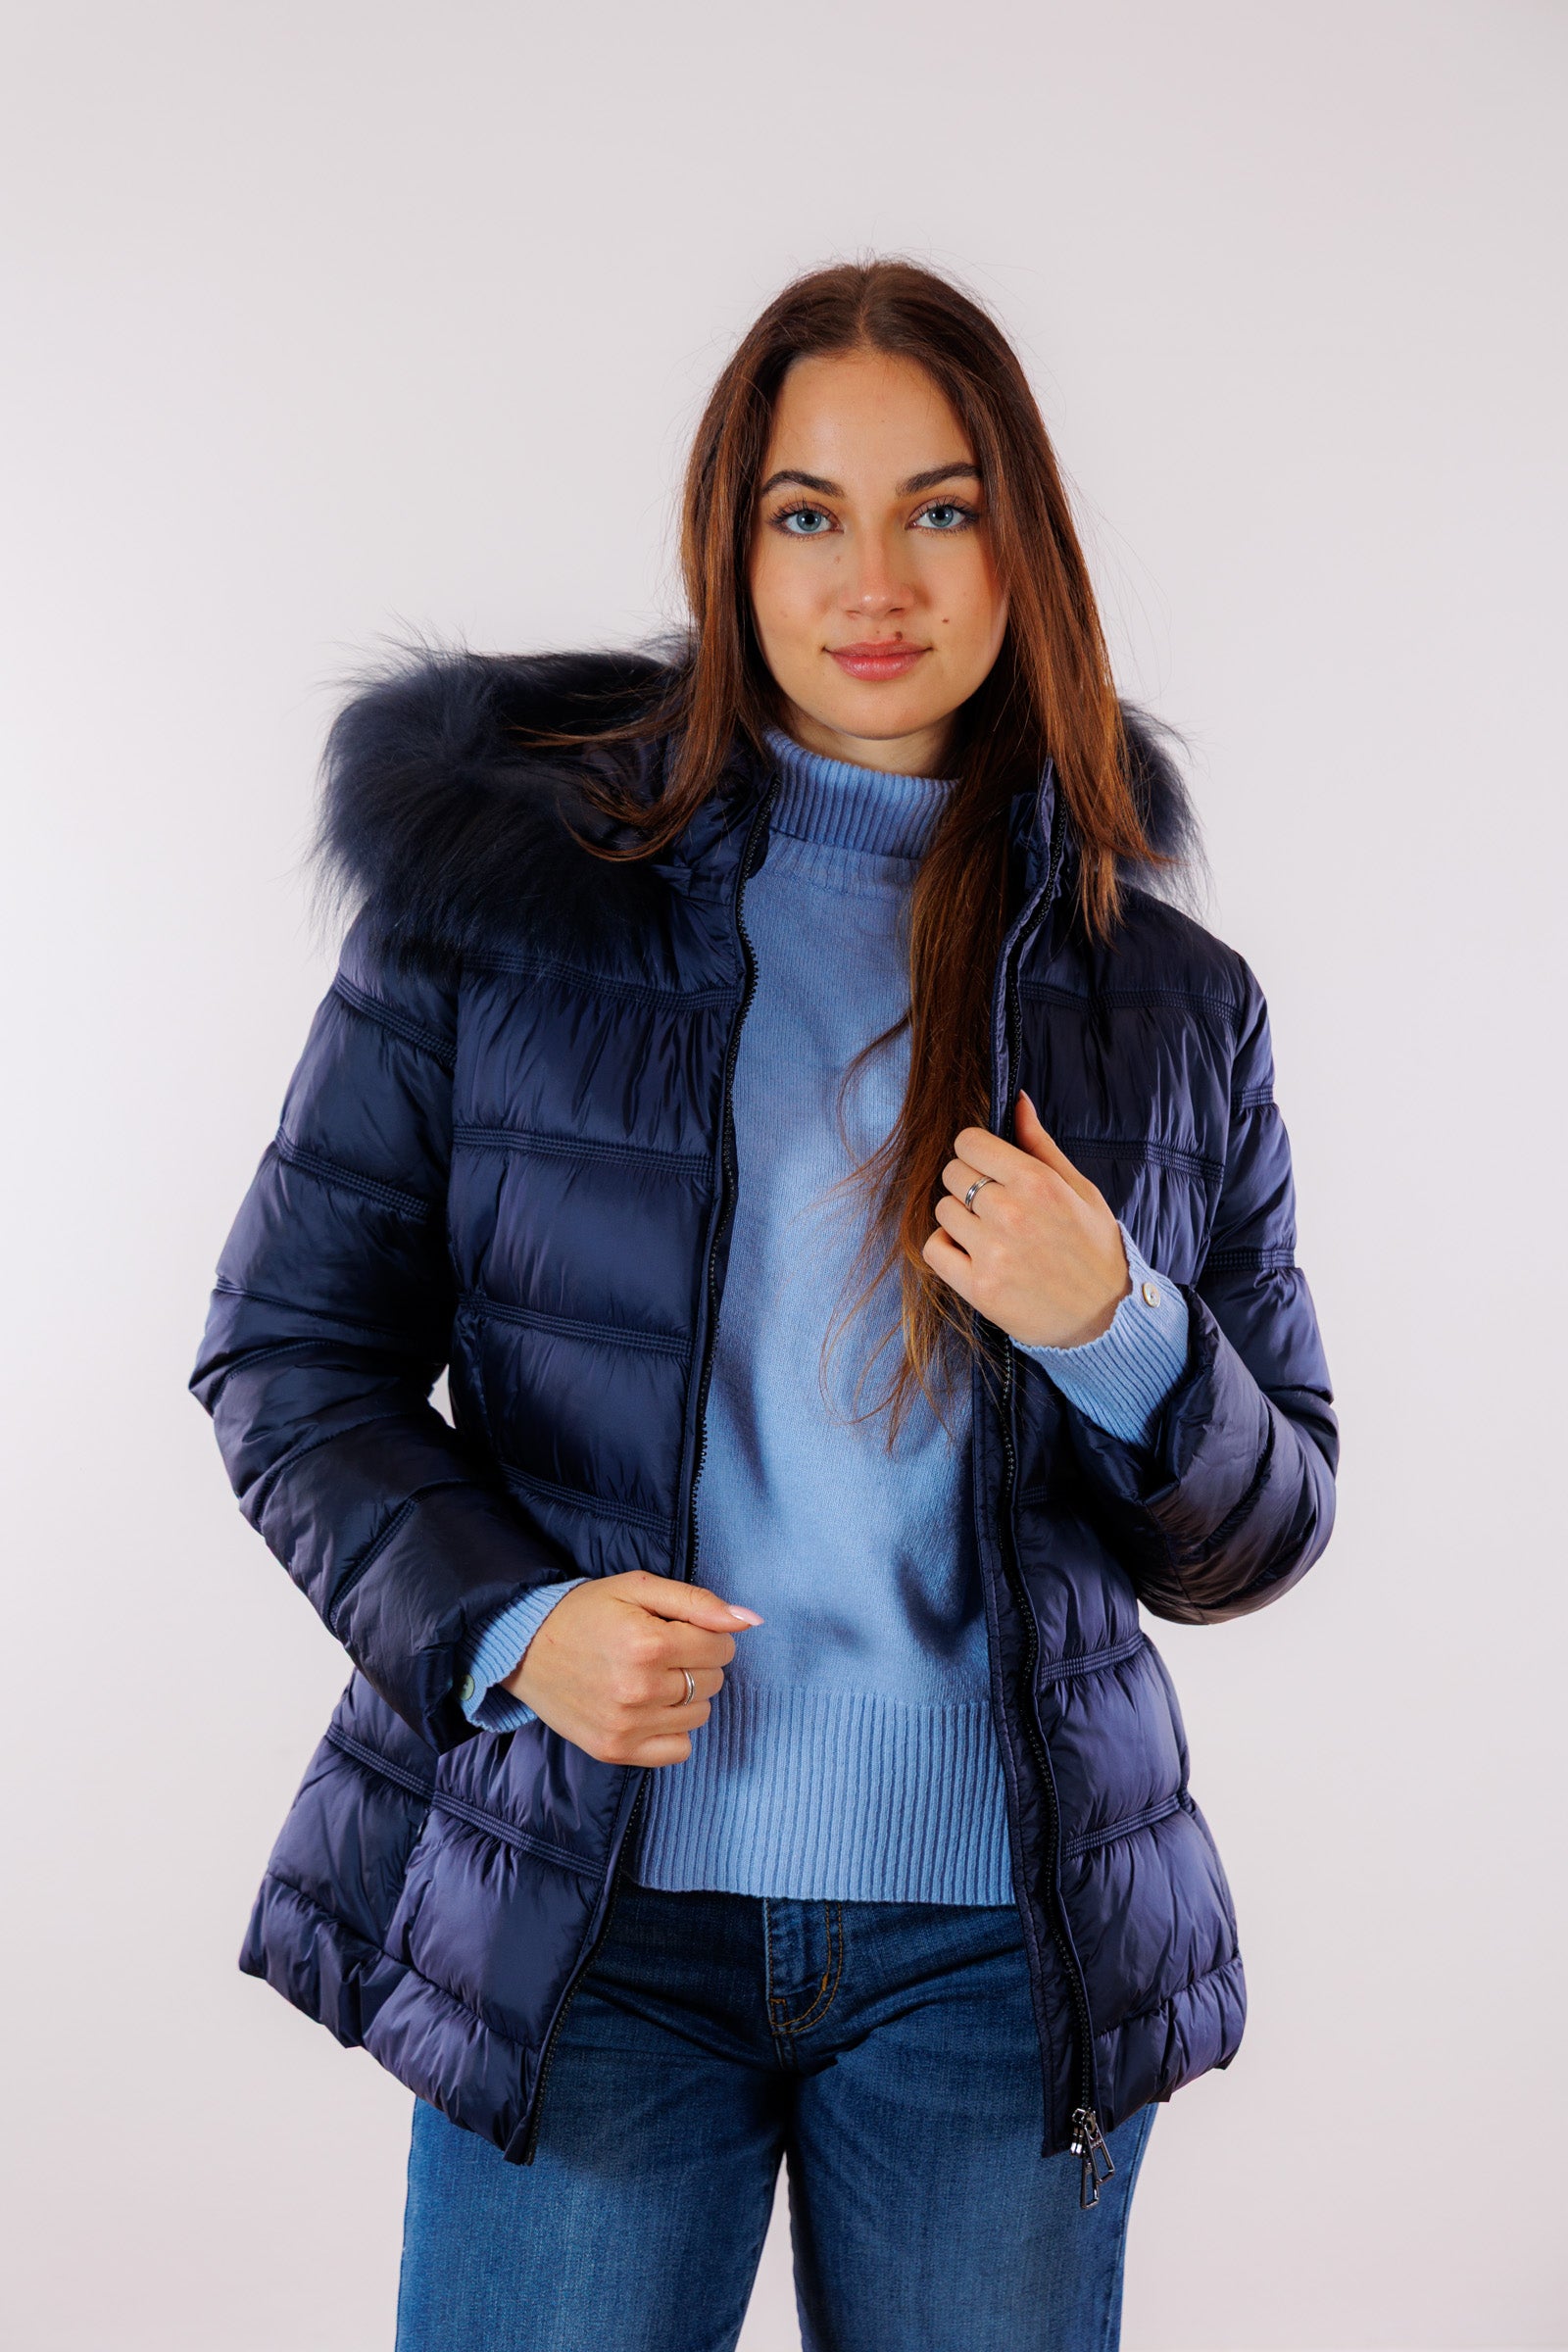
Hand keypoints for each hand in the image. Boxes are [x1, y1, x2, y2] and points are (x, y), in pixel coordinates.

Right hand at [502, 1570, 762, 1765]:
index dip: (709, 1633)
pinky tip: (650, 1708)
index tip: (682, 1629)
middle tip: (663, 1650)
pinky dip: (673, 1730)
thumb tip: (751, 1621)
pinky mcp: (615, 1751)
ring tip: (652, 1677)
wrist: (525, 1649)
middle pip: (713, 1680)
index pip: (722, 1646)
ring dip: (687, 1695)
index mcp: (648, 1644)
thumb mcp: (638, 1587)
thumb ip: (698, 1602)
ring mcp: (627, 1726)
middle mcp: (640, 1690)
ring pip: (699, 1715)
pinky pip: (678, 1750)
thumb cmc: (585, 1612)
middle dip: (699, 1661)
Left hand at [922, 1091, 1129, 1348]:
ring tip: (986, 1231)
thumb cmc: (1095, 1247)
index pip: (969, 1142)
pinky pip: (934, 1249)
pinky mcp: (979, 1288)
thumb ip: (1041, 1145)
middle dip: (966, 1183)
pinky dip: (945, 1248)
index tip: (987, 1166)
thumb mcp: (1080, 1189)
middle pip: (951, 1174)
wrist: (1107, 1315)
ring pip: (941, 1210)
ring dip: (957, 1217)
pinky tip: (970, 1252)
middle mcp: (1012, 1213)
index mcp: (1038, 1183)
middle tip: (991, 1203)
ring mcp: (993, 1252)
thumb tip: (1017, 1100)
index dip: (975, 1152)